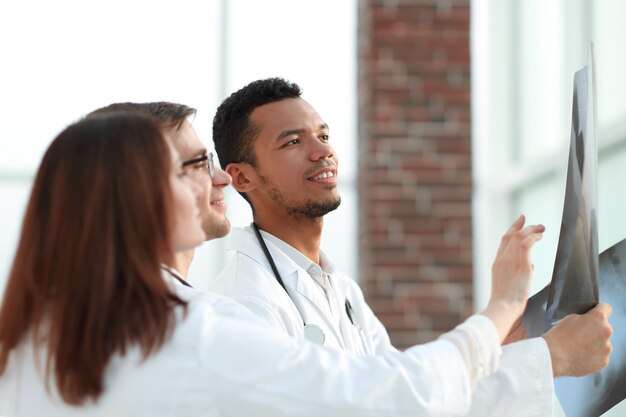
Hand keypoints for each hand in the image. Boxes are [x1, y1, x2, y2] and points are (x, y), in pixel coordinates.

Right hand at [480, 215, 544, 341]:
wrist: (502, 307)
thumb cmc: (505, 305)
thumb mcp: (506, 287)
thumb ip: (514, 277)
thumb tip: (527, 271)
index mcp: (497, 264)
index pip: (503, 243)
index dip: (510, 231)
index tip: (518, 223)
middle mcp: (502, 259)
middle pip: (509, 236)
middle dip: (518, 225)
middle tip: (526, 218)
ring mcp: (510, 259)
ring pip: (519, 236)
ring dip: (530, 229)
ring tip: (541, 228)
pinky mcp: (520, 263)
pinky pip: (526, 242)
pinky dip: (533, 236)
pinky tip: (541, 236)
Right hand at [543, 302, 612, 376]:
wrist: (554, 357)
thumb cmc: (559, 336)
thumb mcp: (570, 318)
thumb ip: (585, 318)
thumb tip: (590, 322)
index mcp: (599, 318)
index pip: (606, 307)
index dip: (598, 309)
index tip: (594, 313)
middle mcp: (606, 332)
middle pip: (604, 327)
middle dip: (595, 329)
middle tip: (581, 333)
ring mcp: (606, 349)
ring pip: (603, 343)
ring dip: (595, 343)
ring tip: (579, 347)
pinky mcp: (603, 361)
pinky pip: (600, 355)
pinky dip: (593, 355)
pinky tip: (581, 355)